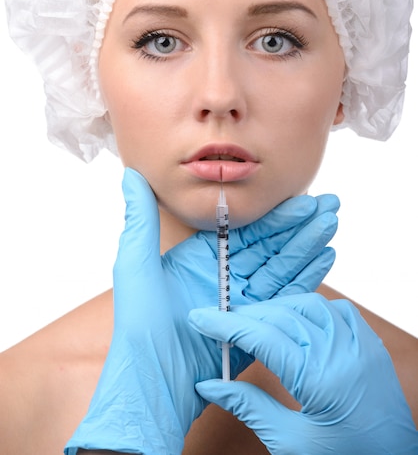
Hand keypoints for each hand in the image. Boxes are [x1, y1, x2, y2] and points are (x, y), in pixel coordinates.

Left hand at [65, 168, 338, 454]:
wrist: (155, 386)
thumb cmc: (139, 326)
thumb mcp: (135, 265)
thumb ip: (140, 218)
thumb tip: (130, 174)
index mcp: (200, 258)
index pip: (243, 228)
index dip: (273, 212)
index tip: (300, 195)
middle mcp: (223, 276)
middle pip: (269, 244)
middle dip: (299, 224)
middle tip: (330, 204)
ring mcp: (241, 301)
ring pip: (281, 266)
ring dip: (307, 245)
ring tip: (332, 224)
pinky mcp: (255, 326)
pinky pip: (284, 297)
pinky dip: (305, 277)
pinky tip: (326, 257)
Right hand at [190, 294, 417, 453]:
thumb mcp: (291, 444)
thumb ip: (249, 407)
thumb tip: (209, 384)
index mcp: (321, 379)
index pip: (262, 337)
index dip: (227, 325)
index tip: (200, 317)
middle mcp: (343, 352)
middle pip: (283, 315)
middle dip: (248, 315)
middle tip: (221, 323)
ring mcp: (361, 345)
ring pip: (310, 304)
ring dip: (278, 308)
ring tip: (254, 321)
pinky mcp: (371, 346)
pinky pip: (339, 310)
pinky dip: (312, 308)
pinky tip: (297, 319)